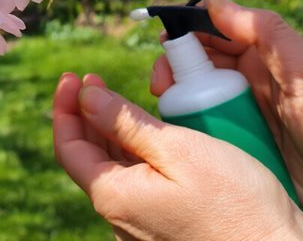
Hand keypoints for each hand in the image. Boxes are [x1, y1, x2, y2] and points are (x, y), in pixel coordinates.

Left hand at [53, 72, 302, 240]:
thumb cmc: (236, 202)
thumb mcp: (179, 149)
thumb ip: (127, 122)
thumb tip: (86, 97)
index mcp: (114, 197)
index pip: (69, 147)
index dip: (65, 108)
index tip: (71, 77)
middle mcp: (120, 218)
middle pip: (89, 159)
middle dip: (87, 116)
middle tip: (94, 81)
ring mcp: (141, 226)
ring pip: (115, 171)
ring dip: (112, 133)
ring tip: (121, 101)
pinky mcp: (164, 227)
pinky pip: (140, 185)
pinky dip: (138, 154)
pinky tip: (154, 135)